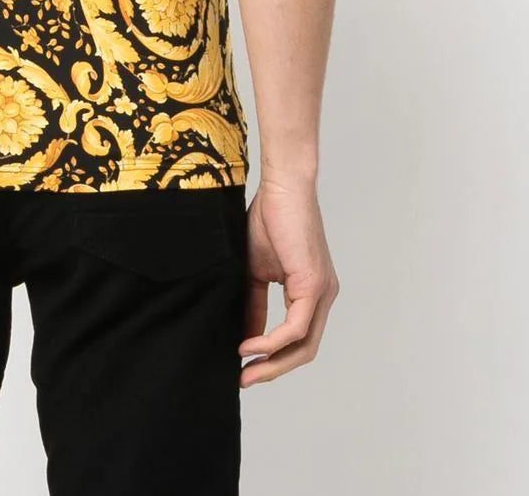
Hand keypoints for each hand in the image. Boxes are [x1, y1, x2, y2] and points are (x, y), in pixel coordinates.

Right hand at [240, 177, 338, 385]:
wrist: (281, 187)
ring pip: (303, 345)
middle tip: (244, 380)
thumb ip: (254, 304)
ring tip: (244, 368)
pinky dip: (271, 342)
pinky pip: (295, 328)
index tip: (243, 368)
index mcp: (312, 292)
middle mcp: (324, 296)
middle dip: (273, 370)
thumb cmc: (269, 218)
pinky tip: (249, 345)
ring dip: (272, 363)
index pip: (298, 340)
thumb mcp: (256, 270)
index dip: (272, 359)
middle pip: (304, 351)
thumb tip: (245, 336)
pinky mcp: (313, 284)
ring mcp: (322, 292)